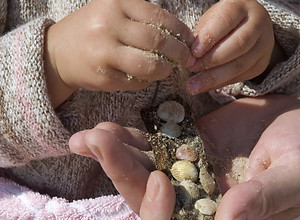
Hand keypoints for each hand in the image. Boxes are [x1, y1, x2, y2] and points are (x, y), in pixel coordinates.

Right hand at [45, 0, 194, 106]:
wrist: (58, 53)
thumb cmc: (93, 30)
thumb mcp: (113, 11)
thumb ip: (141, 17)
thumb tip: (180, 36)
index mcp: (115, 3)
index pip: (159, 17)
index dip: (180, 31)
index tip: (189, 41)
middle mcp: (108, 24)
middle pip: (157, 41)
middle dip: (179, 52)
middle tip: (186, 58)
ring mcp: (104, 51)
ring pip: (150, 64)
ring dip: (166, 69)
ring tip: (169, 68)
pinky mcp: (103, 76)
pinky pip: (137, 81)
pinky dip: (148, 80)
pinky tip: (149, 76)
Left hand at [70, 95, 299, 219]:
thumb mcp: (296, 177)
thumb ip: (266, 200)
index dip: (160, 214)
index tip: (159, 182)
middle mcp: (199, 201)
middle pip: (150, 199)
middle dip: (123, 175)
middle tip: (99, 144)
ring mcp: (190, 172)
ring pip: (144, 170)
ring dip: (115, 155)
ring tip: (90, 137)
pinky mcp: (188, 145)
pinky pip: (154, 145)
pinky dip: (130, 138)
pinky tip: (106, 129)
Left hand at [186, 0, 274, 94]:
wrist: (250, 28)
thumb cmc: (223, 22)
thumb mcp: (211, 20)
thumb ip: (202, 35)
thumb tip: (190, 58)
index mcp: (242, 7)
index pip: (226, 21)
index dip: (209, 37)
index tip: (193, 52)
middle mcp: (258, 24)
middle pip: (238, 45)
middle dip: (212, 60)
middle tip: (192, 69)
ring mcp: (263, 45)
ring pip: (240, 65)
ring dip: (214, 78)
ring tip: (194, 85)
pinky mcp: (261, 64)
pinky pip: (240, 77)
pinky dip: (220, 83)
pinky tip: (205, 86)